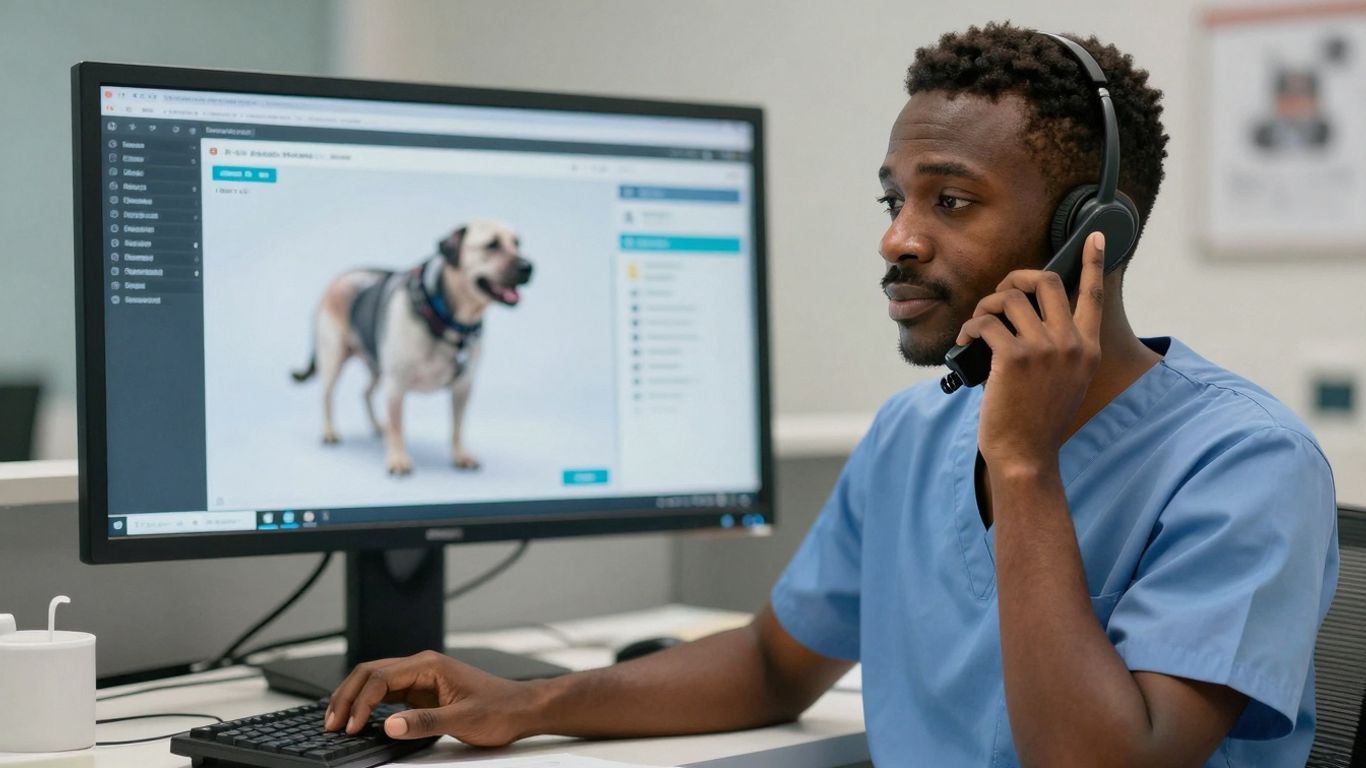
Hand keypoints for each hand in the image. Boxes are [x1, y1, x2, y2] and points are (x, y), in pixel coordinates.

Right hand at [325, 650, 539, 746]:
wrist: (521, 708)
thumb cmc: (499, 709)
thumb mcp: (463, 720)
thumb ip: (425, 722)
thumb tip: (390, 725)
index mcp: (429, 665)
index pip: (380, 677)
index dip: (360, 702)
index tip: (351, 726)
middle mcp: (422, 666)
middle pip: (370, 673)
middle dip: (347, 696)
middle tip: (331, 724)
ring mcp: (421, 678)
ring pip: (375, 682)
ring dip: (354, 699)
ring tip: (336, 722)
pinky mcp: (422, 692)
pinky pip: (387, 693)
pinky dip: (369, 705)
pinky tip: (359, 719)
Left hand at [955, 232, 1104, 473]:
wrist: (1026, 456)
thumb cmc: (1037, 422)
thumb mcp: (1065, 382)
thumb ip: (1058, 349)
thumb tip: (1024, 316)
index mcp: (1088, 348)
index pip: (1094, 295)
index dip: (1094, 262)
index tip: (1095, 238)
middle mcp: (1071, 343)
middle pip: (1046, 282)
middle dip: (1016, 278)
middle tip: (999, 295)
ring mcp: (1045, 348)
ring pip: (1011, 298)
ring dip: (986, 305)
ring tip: (975, 327)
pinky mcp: (1015, 357)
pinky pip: (986, 321)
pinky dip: (970, 327)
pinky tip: (965, 341)